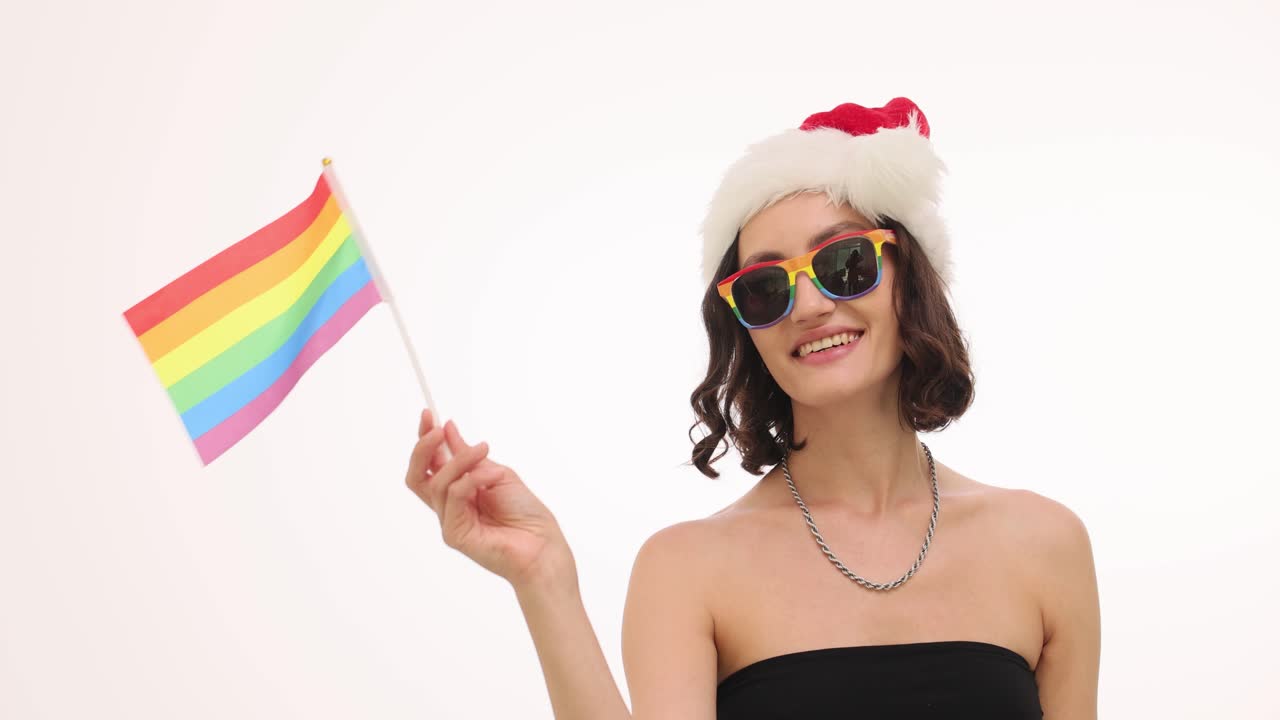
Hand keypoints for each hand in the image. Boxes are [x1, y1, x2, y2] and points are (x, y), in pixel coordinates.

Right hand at [404, 409, 575, 591]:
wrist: (543, 545)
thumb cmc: (526, 513)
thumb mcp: (497, 473)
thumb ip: (469, 456)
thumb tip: (449, 429)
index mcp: (458, 492)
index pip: (429, 465)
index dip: (424, 440)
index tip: (429, 414)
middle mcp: (449, 507)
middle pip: (417, 477)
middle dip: (423, 448)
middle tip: (437, 429)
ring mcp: (450, 521)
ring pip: (439, 482)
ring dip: (461, 460)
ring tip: (485, 449)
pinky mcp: (455, 534)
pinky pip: (454, 497)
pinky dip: (472, 479)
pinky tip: (492, 477)